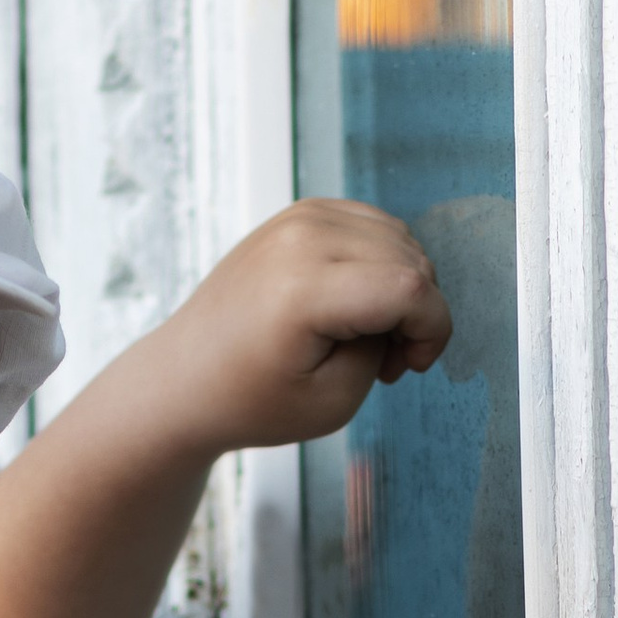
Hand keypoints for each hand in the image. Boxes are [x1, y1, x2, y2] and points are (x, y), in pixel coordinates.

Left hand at [130, 197, 452, 462]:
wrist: (185, 379)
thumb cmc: (250, 402)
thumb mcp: (333, 403)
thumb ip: (383, 349)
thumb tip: (406, 309)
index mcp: (305, 287)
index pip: (410, 287)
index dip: (432, 330)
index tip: (413, 367)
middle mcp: (302, 237)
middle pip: (411, 258)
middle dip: (417, 314)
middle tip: (385, 364)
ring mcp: (299, 217)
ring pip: (398, 238)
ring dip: (401, 288)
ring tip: (368, 338)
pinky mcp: (299, 214)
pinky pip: (373, 226)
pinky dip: (382, 264)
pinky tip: (357, 306)